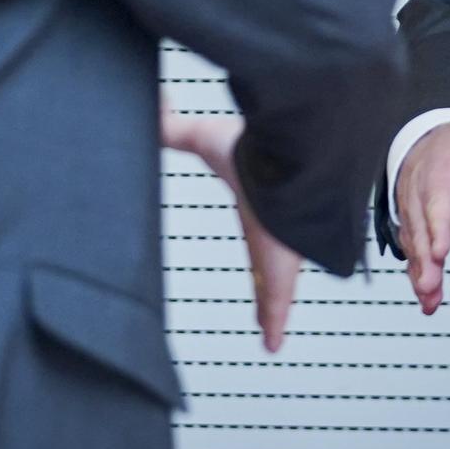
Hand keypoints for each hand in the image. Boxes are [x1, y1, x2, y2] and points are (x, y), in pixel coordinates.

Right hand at [161, 99, 300, 351]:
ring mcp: (279, 255)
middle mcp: (271, 230)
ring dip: (272, 307)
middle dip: (266, 284)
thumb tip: (152, 106)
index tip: (255, 256)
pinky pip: (276, 303)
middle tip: (265, 306)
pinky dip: (273, 320)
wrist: (297, 160)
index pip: (253, 227)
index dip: (249, 240)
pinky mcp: (281, 273)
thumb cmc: (255, 147)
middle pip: (267, 263)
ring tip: (270, 329)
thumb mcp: (205, 138)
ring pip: (276, 288)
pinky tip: (271, 342)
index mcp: (255, 202)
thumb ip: (173, 128)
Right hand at [395, 75, 449, 314]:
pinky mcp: (415, 229)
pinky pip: (414, 254)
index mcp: (436, 170)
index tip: (442, 249)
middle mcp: (419, 194)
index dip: (438, 224)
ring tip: (429, 298)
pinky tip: (428, 301)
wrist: (418, 144)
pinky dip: (419, 276)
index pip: (437, 199)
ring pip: (414, 245)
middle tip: (431, 283)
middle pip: (421, 228)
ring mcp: (414, 214)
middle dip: (424, 258)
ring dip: (420, 273)